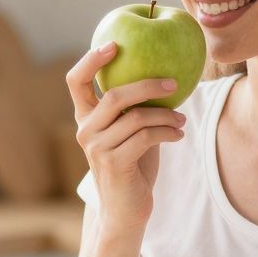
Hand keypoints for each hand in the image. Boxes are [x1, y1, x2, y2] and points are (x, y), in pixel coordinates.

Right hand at [66, 42, 186, 236]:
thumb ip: (136, 109)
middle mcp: (85, 131)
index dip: (91, 59)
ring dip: (166, 116)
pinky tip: (179, 134)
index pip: (75, 81)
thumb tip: (164, 76)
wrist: (125, 212)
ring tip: (182, 120)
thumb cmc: (132, 169)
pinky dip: (167, 132)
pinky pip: (146, 136)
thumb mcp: (131, 134)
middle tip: (174, 83)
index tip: (115, 44)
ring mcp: (97, 148)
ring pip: (137, 117)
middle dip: (148, 85)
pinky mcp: (114, 163)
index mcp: (85, 119)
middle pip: (114, 95)